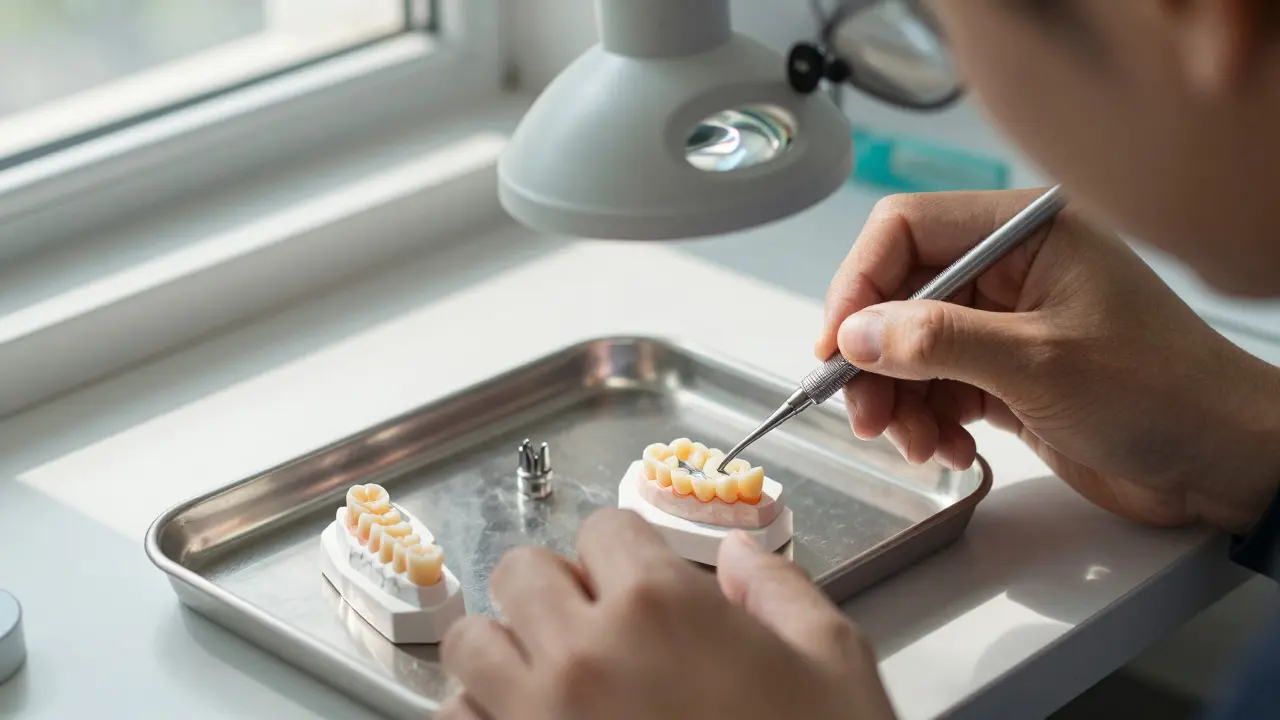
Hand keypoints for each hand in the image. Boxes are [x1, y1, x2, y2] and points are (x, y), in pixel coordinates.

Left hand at [440, 509, 895, 719]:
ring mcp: (536, 718)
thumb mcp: (835, 666)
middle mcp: (583, 653)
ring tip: (548, 672)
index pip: (604, 528)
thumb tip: (738, 555)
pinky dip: (482, 714)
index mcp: (661, 607)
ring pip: (471, 642)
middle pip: (521, 571)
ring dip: (506, 646)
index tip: (639, 581)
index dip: (627, 552)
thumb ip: (782, 591)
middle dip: (557, 588)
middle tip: (593, 622)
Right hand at [815, 189, 1279, 534]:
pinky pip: (937, 387)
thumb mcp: (1038, 363)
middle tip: (865, 416)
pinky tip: (951, 451)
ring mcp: (1004, 322)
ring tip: (916, 445)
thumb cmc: (1160, 393)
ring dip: (899, 401)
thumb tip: (853, 336)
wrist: (1223, 463)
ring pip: (909, 348)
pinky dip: (930, 421)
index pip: (905, 230)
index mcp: (1025, 231)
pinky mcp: (1005, 373)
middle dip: (875, 360)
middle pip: (898, 296)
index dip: (858, 285)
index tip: (835, 347)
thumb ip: (937, 342)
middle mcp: (1008, 268)